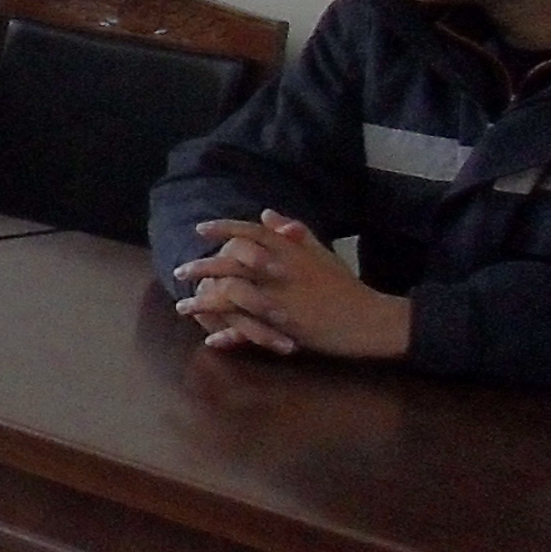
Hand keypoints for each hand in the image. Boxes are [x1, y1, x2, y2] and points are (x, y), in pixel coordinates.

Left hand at [173, 212, 413, 360]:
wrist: (370, 320)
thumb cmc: (345, 287)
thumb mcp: (321, 254)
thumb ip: (294, 234)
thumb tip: (268, 213)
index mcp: (291, 251)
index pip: (251, 232)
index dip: (224, 228)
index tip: (199, 229)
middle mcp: (281, 270)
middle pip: (232, 261)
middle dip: (203, 266)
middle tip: (180, 271)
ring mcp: (280, 297)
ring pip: (232, 295)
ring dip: (204, 302)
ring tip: (183, 307)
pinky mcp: (283, 324)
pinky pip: (246, 327)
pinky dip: (228, 334)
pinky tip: (210, 338)